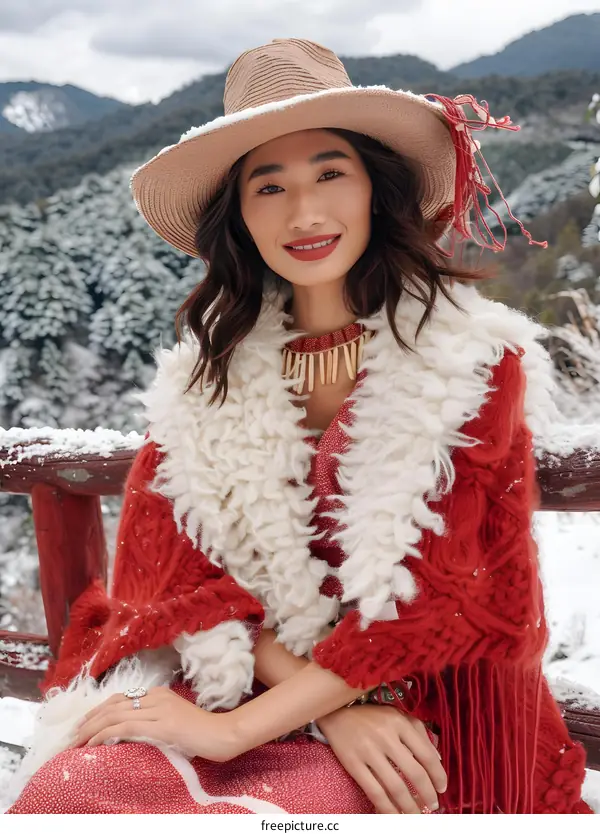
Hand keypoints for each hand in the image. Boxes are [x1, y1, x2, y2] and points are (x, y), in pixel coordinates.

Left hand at [73, 687, 239, 761]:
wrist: (222, 734)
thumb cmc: (202, 732)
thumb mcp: (174, 721)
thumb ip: (155, 719)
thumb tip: (132, 729)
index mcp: (159, 693)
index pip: (120, 698)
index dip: (98, 710)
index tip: (83, 724)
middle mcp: (156, 696)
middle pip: (113, 705)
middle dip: (89, 720)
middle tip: (72, 735)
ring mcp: (159, 709)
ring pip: (115, 715)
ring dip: (91, 729)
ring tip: (76, 742)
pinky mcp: (161, 724)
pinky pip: (125, 727)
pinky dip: (105, 734)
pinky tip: (94, 744)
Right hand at [316, 704, 446, 813]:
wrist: (336, 713)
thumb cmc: (372, 716)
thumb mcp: (397, 715)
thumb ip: (419, 732)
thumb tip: (437, 759)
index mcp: (399, 723)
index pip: (426, 754)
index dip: (438, 775)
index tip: (442, 788)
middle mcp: (385, 736)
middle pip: (414, 773)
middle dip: (427, 794)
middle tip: (432, 806)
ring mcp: (368, 751)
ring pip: (395, 787)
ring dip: (410, 806)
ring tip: (416, 815)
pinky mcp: (353, 764)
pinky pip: (374, 791)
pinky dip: (387, 808)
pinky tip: (394, 816)